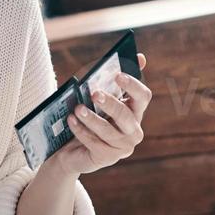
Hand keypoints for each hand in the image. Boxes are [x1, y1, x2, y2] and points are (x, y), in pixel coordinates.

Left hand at [47, 52, 148, 177]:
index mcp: (135, 111)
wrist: (71, 150)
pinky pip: (94, 142)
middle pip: (126, 115)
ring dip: (91, 118)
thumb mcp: (96, 99)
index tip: (118, 75)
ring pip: (108, 130)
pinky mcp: (108, 157)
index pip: (143, 97)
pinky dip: (81, 130)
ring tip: (77, 108)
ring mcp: (123, 147)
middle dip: (110, 104)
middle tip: (95, 94)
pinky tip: (71, 120)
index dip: (132, 85)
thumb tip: (137, 57)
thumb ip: (110, 80)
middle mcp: (133, 130)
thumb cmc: (88, 118)